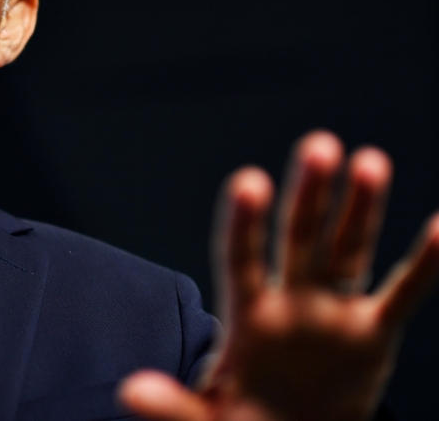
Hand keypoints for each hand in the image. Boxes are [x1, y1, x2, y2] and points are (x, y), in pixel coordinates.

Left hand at [119, 131, 438, 420]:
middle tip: (318, 146)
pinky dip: (426, 264)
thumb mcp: (205, 419)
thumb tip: (129, 391)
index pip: (242, 260)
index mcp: (246, 318)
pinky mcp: (370, 332)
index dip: (245, 224)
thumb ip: (173, 407)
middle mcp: (290, 303)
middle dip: (309, 195)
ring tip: (370, 162)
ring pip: (347, 249)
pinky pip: (403, 293)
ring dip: (360, 208)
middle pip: (298, 239)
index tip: (248, 181)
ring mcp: (331, 312)